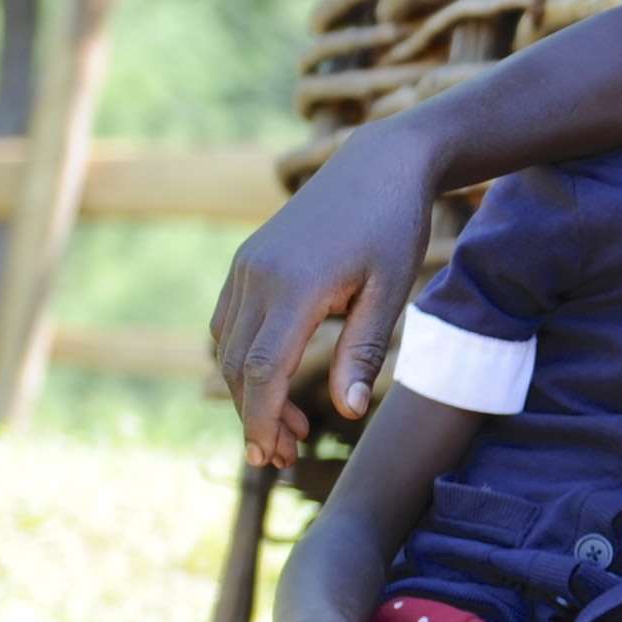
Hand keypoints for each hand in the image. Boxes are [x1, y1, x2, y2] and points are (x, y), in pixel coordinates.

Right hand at [212, 127, 435, 465]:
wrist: (378, 164)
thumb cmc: (392, 227)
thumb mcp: (389, 292)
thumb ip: (364, 352)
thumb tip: (348, 411)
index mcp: (294, 285)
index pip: (263, 370)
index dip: (263, 420)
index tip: (273, 457)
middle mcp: (257, 275)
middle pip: (240, 366)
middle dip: (256, 417)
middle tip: (285, 457)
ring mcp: (246, 266)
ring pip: (228, 348)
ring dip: (249, 393)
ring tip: (287, 430)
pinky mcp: (247, 262)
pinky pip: (229, 323)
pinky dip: (244, 361)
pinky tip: (275, 383)